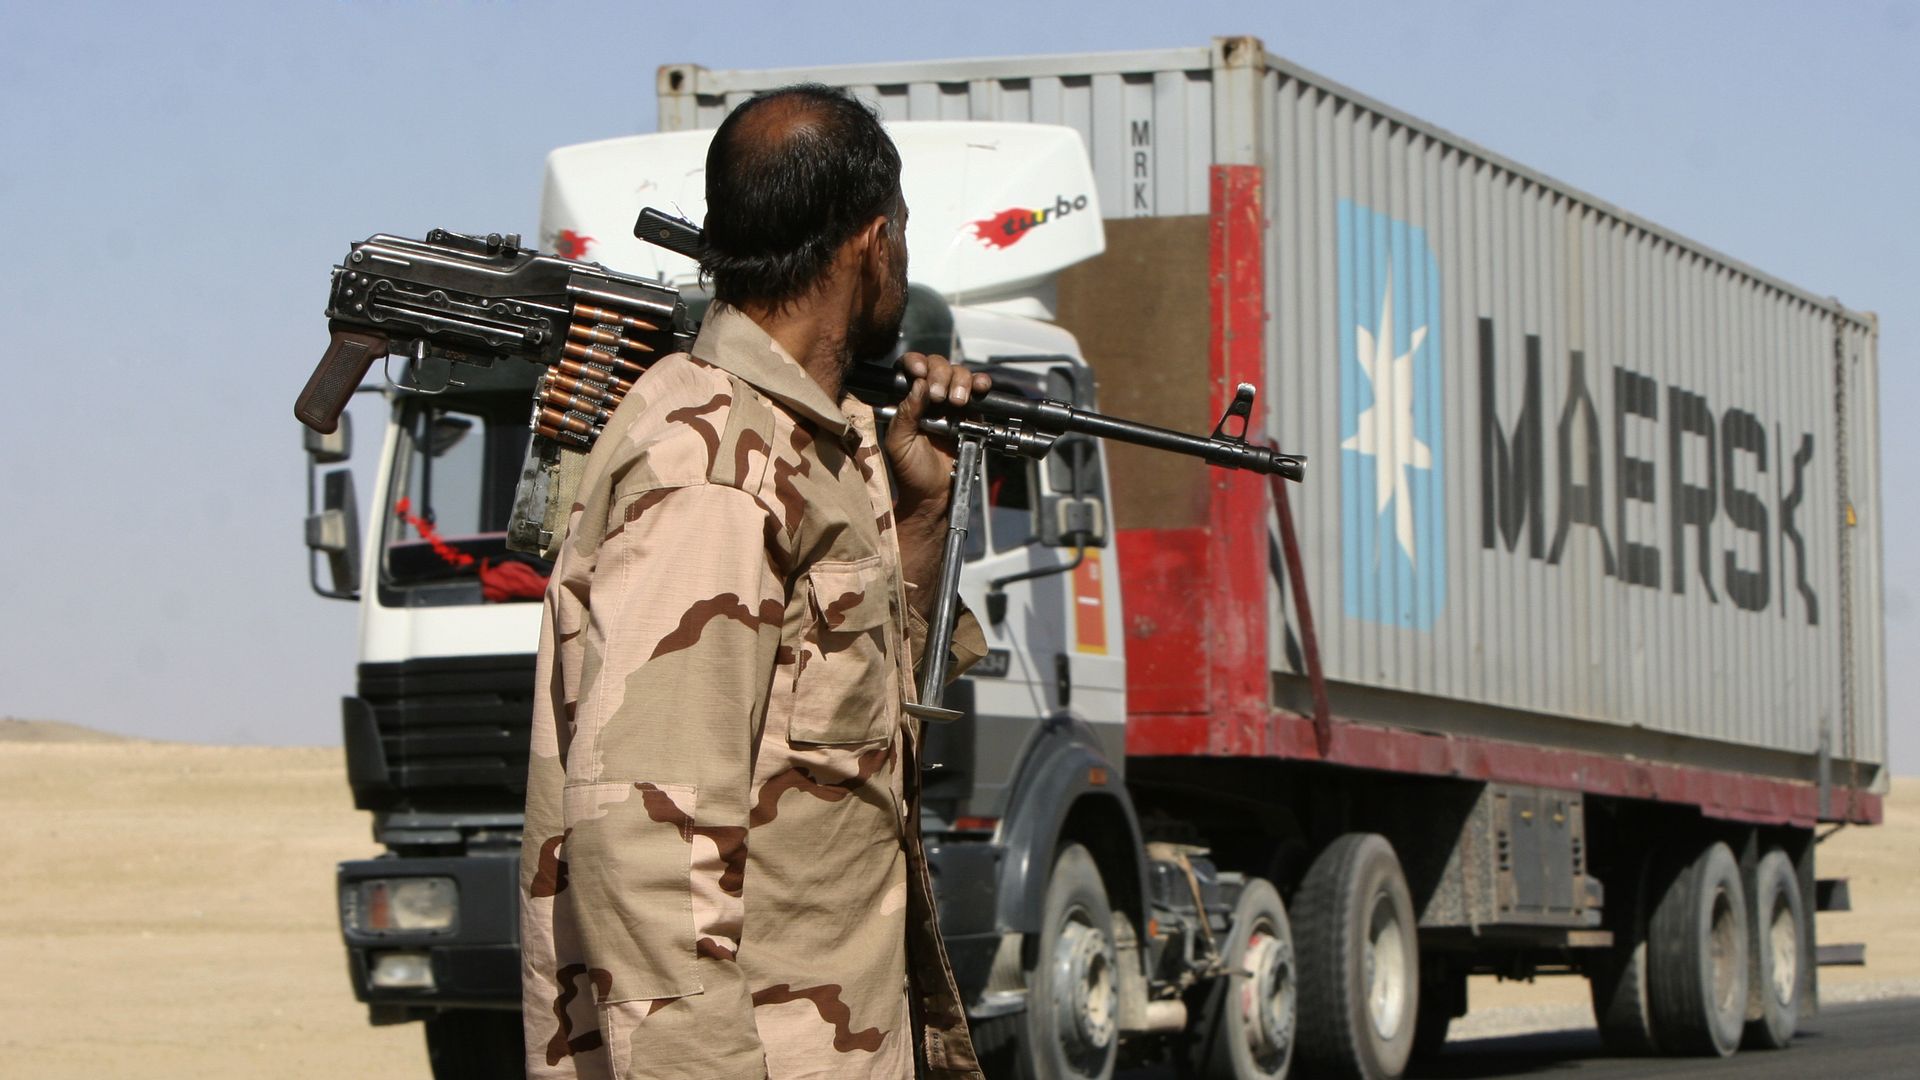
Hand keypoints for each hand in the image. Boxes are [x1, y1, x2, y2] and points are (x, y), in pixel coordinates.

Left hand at [883, 352, 992, 522]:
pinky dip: (981, 383)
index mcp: (907, 400)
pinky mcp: (971, 413)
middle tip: (938, 397)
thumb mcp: (899, 442)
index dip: (915, 362)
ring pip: (958, 373)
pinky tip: (980, 388)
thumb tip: (919, 383)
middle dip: (940, 375)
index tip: (919, 371)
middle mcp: (929, 397)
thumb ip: (906, 413)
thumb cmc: (911, 471)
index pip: (910, 368)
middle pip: (937, 365)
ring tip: (958, 402)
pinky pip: (978, 390)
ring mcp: (951, 403)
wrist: (934, 495)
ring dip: (960, 381)